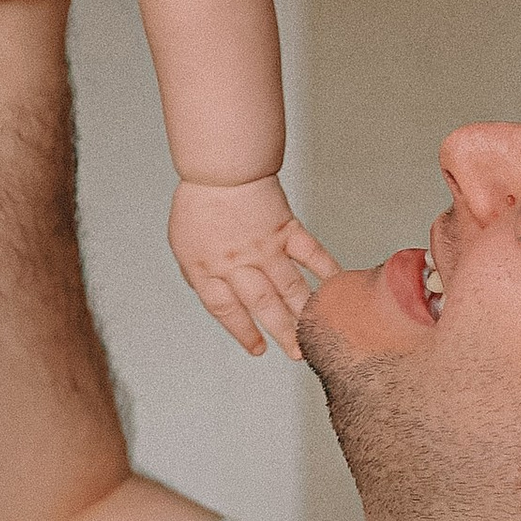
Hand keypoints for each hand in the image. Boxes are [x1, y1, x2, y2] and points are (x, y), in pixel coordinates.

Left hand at [169, 175, 338, 360]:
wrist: (221, 168)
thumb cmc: (200, 202)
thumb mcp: (183, 245)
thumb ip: (200, 275)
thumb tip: (217, 298)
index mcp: (207, 269)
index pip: (226, 311)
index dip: (243, 333)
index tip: (258, 349)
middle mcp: (237, 264)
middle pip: (262, 306)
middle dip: (282, 332)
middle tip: (297, 351)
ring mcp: (264, 248)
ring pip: (289, 288)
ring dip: (304, 314)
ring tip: (315, 334)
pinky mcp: (286, 230)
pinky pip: (311, 255)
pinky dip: (327, 273)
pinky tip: (336, 289)